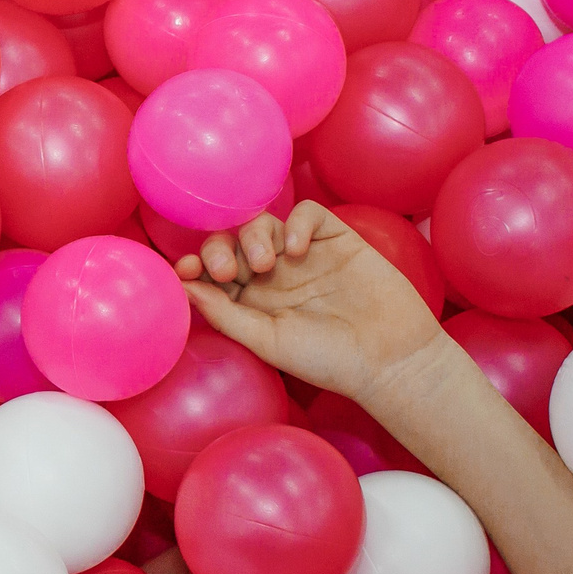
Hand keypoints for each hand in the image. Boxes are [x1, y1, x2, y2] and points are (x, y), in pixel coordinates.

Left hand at [176, 203, 442, 403]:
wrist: (390, 358)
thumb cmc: (326, 360)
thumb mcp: (266, 341)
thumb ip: (224, 314)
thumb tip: (182, 286)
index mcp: (250, 300)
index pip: (211, 271)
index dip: (194, 264)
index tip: (185, 270)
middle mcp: (273, 274)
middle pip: (231, 241)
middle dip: (219, 248)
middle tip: (227, 272)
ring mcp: (304, 255)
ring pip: (264, 224)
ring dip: (254, 235)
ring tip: (265, 264)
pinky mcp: (336, 240)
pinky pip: (308, 214)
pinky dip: (297, 224)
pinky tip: (299, 251)